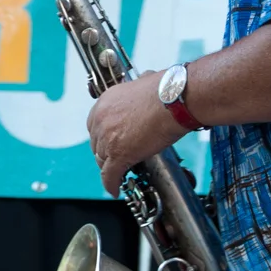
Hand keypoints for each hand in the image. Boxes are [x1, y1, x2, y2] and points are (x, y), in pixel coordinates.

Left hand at [86, 71, 188, 196]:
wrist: (175, 99)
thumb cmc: (167, 90)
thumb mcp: (145, 83)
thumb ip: (140, 89)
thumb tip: (148, 80)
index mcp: (106, 102)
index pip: (95, 126)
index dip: (103, 137)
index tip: (110, 143)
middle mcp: (102, 119)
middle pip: (97, 144)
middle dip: (106, 153)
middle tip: (116, 159)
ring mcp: (108, 138)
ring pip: (102, 160)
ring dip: (110, 168)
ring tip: (119, 173)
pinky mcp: (119, 154)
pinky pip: (109, 175)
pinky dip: (111, 184)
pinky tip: (114, 189)